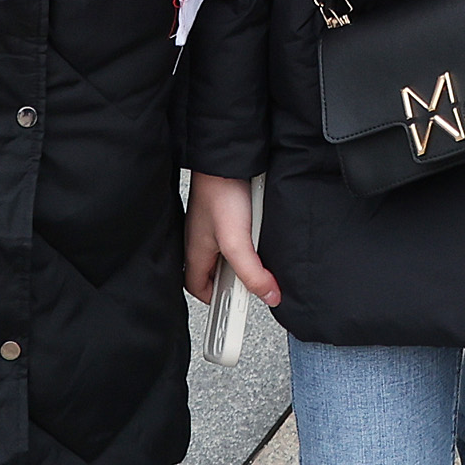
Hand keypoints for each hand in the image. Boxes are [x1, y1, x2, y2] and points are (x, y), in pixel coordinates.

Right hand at [185, 172, 275, 309]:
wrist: (229, 158)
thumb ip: (251, 273)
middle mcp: (203, 240)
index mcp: (196, 252)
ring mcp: (216, 225)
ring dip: (248, 258)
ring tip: (261, 256)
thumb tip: (269, 296)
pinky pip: (241, 234)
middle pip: (217, 272)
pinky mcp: (230, 211)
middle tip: (255, 284)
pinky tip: (263, 233)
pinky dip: (253, 238)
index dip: (215, 299)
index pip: (197, 288)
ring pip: (231, 253)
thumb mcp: (236, 242)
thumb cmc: (220, 193)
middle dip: (235, 280)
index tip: (234, 307)